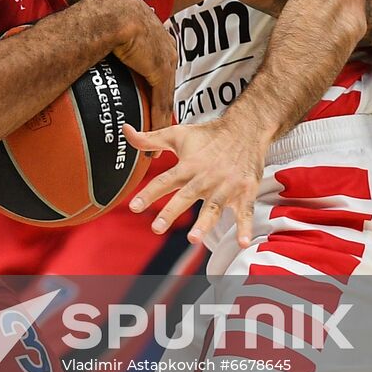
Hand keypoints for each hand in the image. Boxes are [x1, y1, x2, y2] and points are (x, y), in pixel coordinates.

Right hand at [106, 0, 176, 129]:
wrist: (109, 11)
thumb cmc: (99, 12)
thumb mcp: (107, 21)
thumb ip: (104, 32)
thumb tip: (82, 39)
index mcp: (151, 28)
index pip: (156, 57)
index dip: (151, 77)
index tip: (146, 91)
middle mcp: (163, 42)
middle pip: (164, 76)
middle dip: (159, 98)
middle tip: (152, 118)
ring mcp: (164, 57)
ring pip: (164, 92)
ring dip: (158, 116)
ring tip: (152, 135)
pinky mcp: (160, 70)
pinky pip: (160, 100)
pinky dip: (156, 121)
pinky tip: (152, 136)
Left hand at [125, 115, 268, 247]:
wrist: (245, 129)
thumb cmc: (207, 135)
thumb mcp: (176, 134)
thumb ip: (149, 139)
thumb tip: (125, 130)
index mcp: (188, 165)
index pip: (164, 181)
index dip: (148, 194)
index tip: (133, 207)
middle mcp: (205, 177)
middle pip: (185, 196)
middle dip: (171, 212)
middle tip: (156, 228)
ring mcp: (226, 186)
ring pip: (213, 207)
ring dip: (204, 224)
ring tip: (193, 239)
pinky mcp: (245, 191)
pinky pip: (245, 212)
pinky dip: (245, 227)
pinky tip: (242, 242)